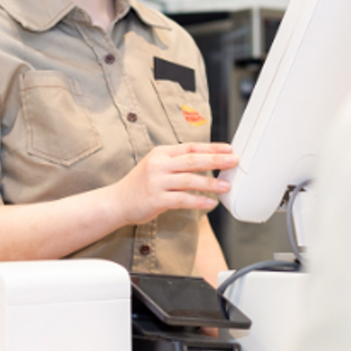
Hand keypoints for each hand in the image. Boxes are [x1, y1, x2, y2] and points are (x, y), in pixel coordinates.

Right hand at [110, 143, 237, 225]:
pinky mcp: (156, 199)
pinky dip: (198, 201)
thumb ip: (177, 163)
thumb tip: (206, 162)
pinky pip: (182, 199)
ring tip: (226, 186)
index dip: (212, 147)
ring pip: (190, 180)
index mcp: (161, 153)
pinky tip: (210, 203)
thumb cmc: (141, 185)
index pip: (191, 147)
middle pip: (193, 160)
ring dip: (211, 182)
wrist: (117, 202)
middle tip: (234, 161)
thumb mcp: (156, 166)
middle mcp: (159, 164)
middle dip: (216, 160)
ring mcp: (157, 182)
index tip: (229, 149)